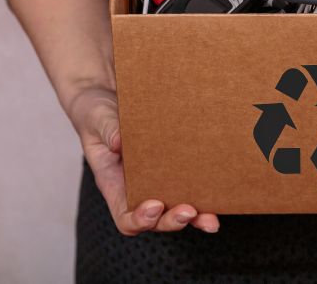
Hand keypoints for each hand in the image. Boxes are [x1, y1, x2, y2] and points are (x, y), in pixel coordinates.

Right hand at [68, 85, 220, 235]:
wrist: (107, 96)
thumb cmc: (97, 112)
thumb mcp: (96, 118)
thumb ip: (106, 129)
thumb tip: (119, 142)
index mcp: (114, 183)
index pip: (125, 216)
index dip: (140, 219)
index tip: (154, 206)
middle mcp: (137, 187)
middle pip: (156, 219)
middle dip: (173, 220)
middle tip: (190, 212)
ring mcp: (158, 177)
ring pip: (177, 207)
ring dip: (196, 216)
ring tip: (211, 219)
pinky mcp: (175, 163)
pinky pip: (189, 182)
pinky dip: (205, 191)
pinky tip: (220, 189)